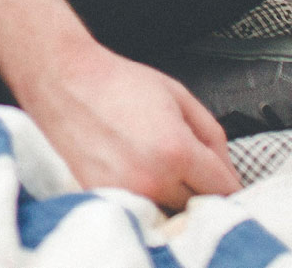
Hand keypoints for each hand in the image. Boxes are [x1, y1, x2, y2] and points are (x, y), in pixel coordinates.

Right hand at [18, 45, 240, 211]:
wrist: (64, 80)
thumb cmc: (115, 83)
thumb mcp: (178, 95)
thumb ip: (212, 133)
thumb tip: (225, 166)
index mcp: (176, 151)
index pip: (224, 188)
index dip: (227, 180)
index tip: (220, 175)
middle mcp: (152, 178)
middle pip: (198, 205)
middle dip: (199, 187)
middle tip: (186, 164)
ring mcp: (125, 191)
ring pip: (168, 211)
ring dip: (171, 194)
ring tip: (156, 164)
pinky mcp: (103, 195)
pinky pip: (138, 208)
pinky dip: (143, 195)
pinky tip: (134, 169)